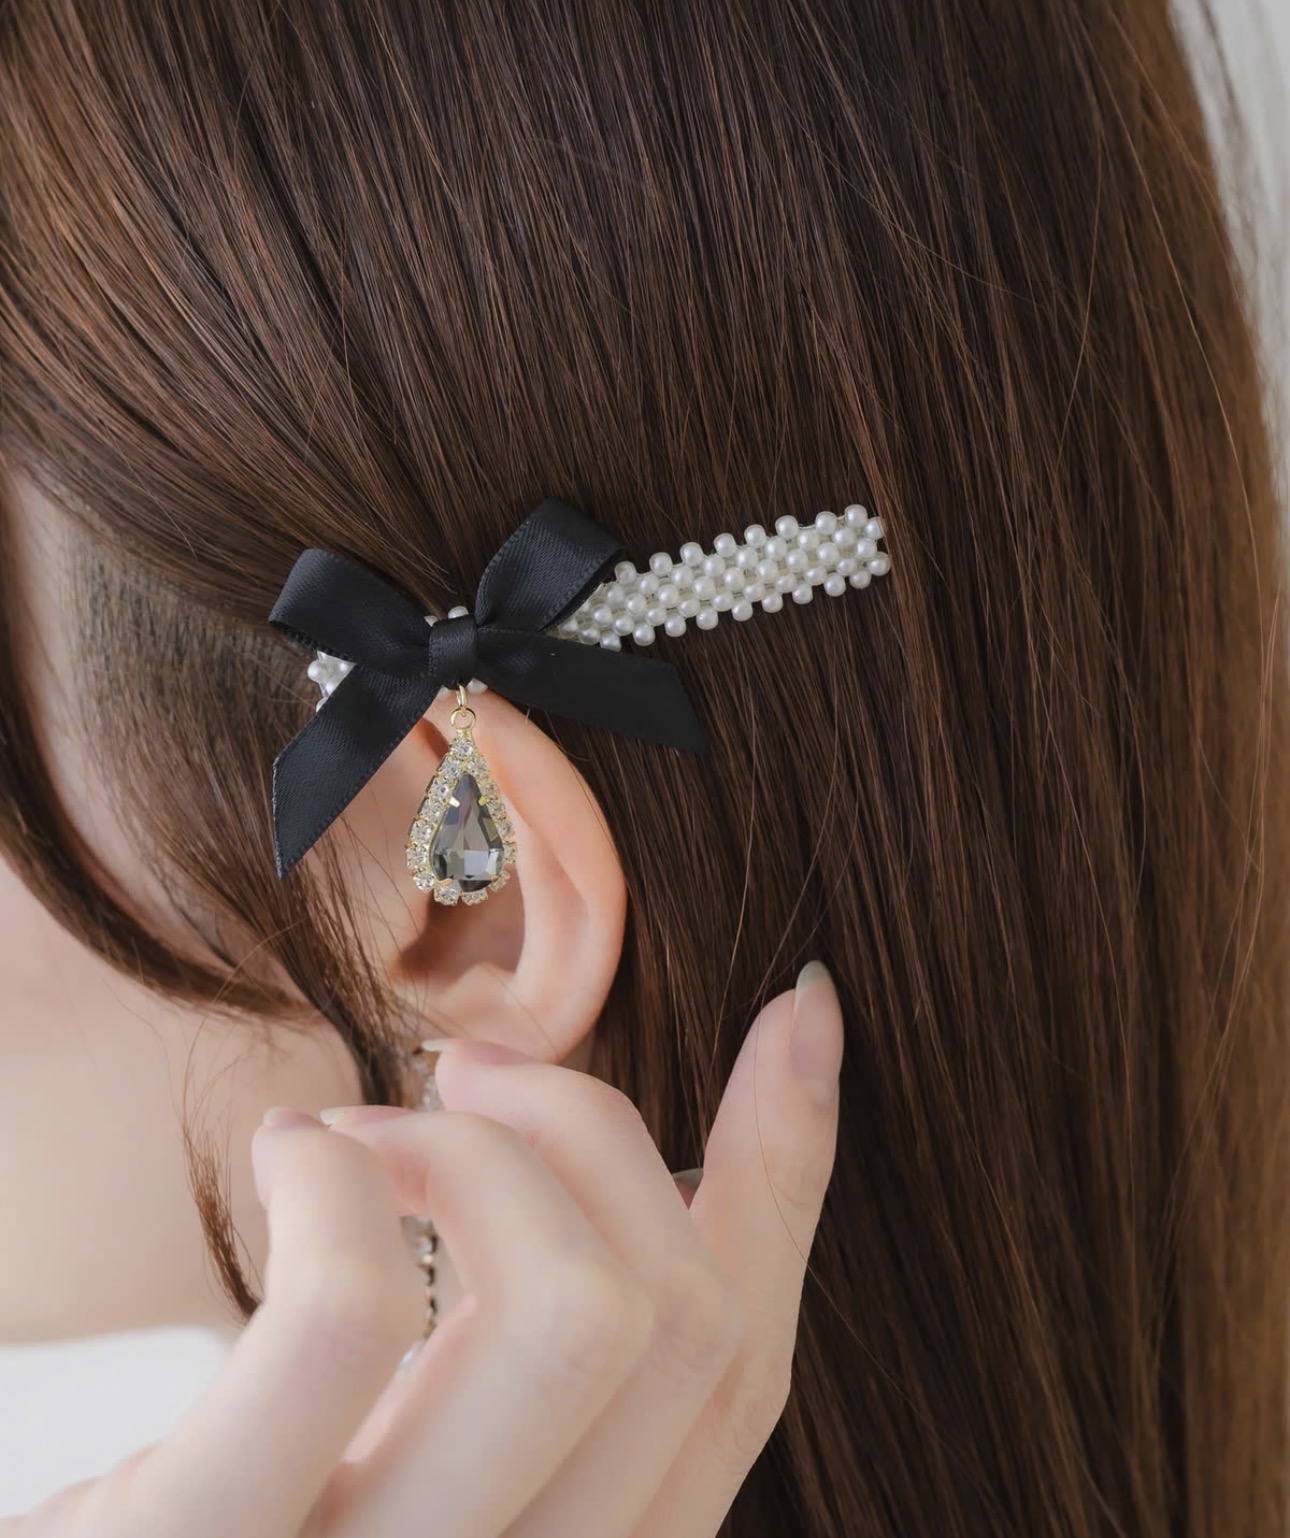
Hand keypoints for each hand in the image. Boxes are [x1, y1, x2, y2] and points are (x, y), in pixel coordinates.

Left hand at [12, 960, 840, 1537]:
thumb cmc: (261, 1507)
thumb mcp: (431, 1449)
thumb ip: (548, 1350)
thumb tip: (655, 1156)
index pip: (747, 1373)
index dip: (789, 1166)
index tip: (800, 1008)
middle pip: (684, 1322)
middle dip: (594, 1126)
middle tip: (472, 1066)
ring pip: (576, 1308)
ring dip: (476, 1143)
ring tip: (360, 1130)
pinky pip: (349, 1314)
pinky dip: (337, 1173)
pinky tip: (291, 1150)